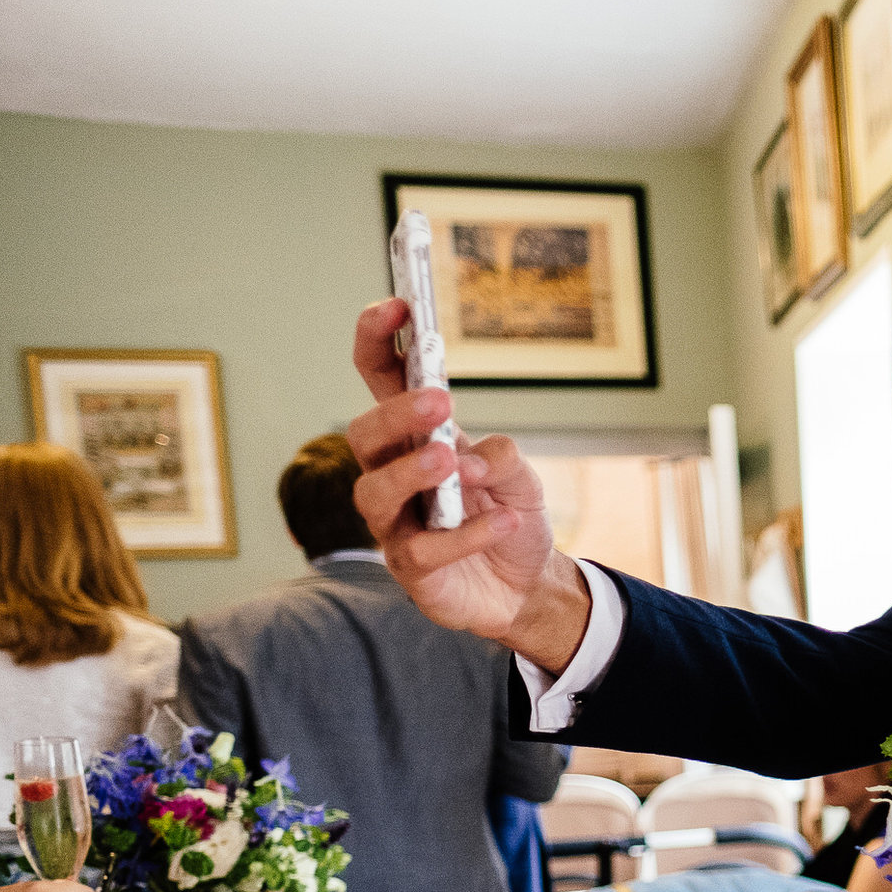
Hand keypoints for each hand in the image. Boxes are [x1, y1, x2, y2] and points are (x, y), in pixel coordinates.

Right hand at [346, 299, 592, 668]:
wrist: (528, 585)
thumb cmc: (510, 516)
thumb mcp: (522, 477)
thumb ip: (502, 456)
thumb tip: (472, 457)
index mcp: (415, 438)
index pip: (379, 380)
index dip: (378, 340)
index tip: (398, 307)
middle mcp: (393, 477)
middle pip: (363, 435)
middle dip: (396, 414)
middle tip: (441, 400)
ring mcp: (395, 525)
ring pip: (374, 492)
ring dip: (412, 471)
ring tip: (452, 461)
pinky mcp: (412, 570)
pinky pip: (425, 550)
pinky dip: (468, 533)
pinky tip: (506, 521)